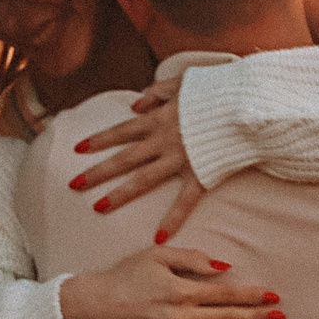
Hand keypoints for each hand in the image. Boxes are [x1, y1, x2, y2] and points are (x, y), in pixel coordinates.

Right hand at [57, 245, 284, 318]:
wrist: (95, 307)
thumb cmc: (126, 275)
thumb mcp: (157, 255)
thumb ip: (192, 258)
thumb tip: (224, 267)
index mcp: (179, 291)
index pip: (225, 295)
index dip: (251, 296)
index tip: (272, 295)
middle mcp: (179, 318)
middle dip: (257, 316)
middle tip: (280, 315)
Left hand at [64, 79, 209, 240]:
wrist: (245, 102)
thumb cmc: (216, 89)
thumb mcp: (182, 80)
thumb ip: (156, 92)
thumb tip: (135, 104)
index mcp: (159, 118)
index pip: (122, 130)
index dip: (99, 139)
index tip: (78, 149)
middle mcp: (163, 140)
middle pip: (124, 158)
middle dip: (97, 171)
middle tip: (73, 185)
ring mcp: (180, 158)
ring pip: (143, 179)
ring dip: (119, 194)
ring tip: (98, 208)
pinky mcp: (200, 173)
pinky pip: (184, 200)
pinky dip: (173, 219)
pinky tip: (158, 237)